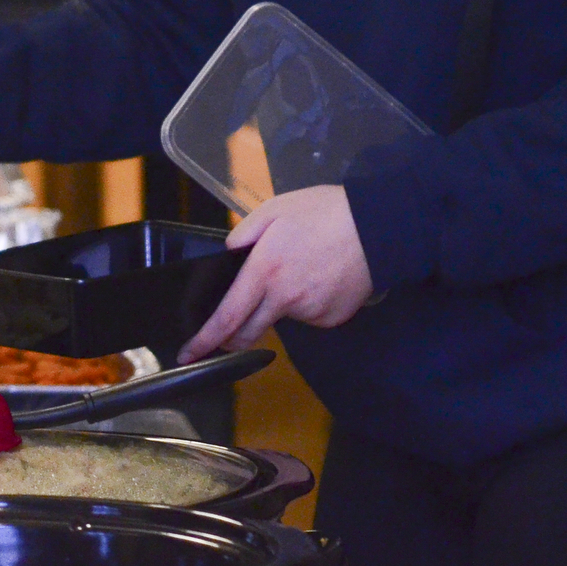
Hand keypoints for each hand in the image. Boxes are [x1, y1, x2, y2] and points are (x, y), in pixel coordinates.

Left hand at [180, 185, 372, 360]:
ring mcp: (312, 313)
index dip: (205, 339)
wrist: (377, 227)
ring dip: (277, 304)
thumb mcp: (273, 211)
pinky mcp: (332, 318)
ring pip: (281, 317)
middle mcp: (286, 299)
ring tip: (299, 268)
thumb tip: (230, 256)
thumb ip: (243, 235)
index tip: (189, 354)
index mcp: (265, 271)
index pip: (228, 317)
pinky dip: (305, 303)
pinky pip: (308, 315)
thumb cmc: (323, 213)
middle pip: (250, 332)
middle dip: (231, 338)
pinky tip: (318, 278)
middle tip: (224, 331)